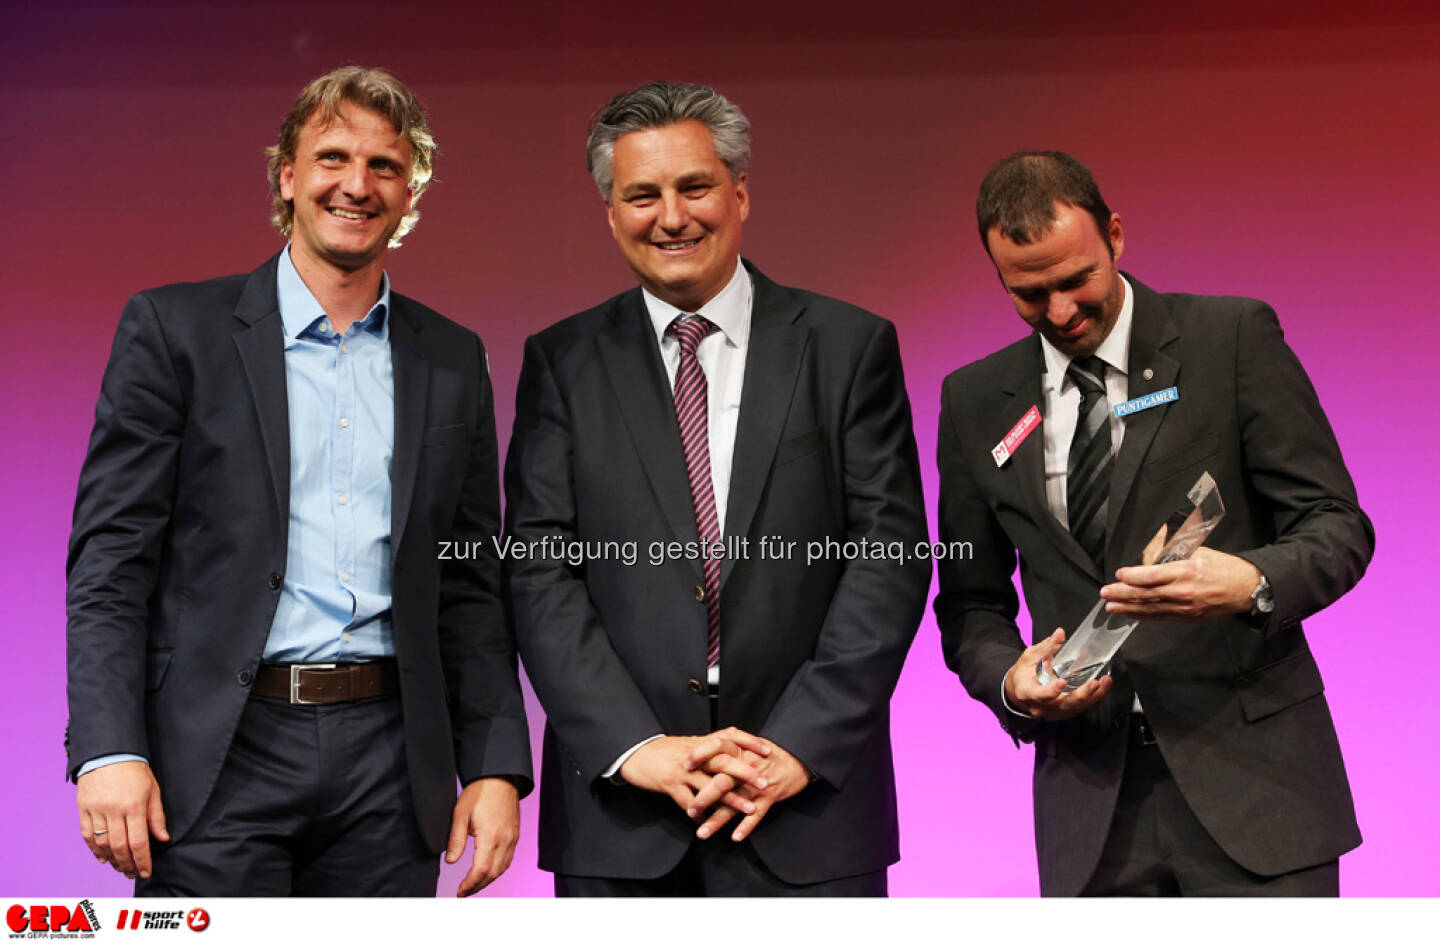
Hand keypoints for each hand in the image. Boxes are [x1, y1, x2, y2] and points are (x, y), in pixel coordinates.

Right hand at [76, 760, 167, 878]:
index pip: (139, 841)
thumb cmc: (134, 770)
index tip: (146, 872)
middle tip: (132, 874)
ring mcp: (96, 810)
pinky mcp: (83, 808)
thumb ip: (157, 816)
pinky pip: (86, 835)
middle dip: (127, 864)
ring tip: (120, 867)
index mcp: (134, 806)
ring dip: (111, 860)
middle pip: (119, 847)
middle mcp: (114, 810)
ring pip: (102, 844)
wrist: (109, 752)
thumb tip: (163, 838)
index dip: (143, 860)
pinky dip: (94, 849)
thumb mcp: (153, 790)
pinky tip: (103, 857)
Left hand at [446, 777, 519, 896]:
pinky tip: (488, 872)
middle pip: (493, 874)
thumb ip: (456, 839)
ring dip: (488, 881)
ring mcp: (512, 838)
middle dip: (478, 887)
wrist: (500, 777)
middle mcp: (505, 840)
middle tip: (463, 893)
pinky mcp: (515, 836)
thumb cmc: (480, 792)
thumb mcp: (460, 813)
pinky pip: (508, 860)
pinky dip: (497, 870)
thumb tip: (451, 861)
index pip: (481, 870)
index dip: (469, 884)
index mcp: (491, 836)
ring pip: (502, 869)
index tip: (459, 891)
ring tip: (473, 886)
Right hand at [620, 735, 766, 817]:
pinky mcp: (670, 784)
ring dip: (732, 799)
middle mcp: (694, 755)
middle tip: (764, 782)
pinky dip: (701, 814)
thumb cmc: (663, 750)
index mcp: (700, 743)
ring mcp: (683, 770)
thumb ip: (707, 749)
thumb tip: (727, 749)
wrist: (636, 753)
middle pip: (724, 762)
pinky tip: (709, 823)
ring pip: (711, 785)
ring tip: (748, 808)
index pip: (729, 736)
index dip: (749, 742)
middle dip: (746, 773)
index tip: (768, 750)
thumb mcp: (687, 744)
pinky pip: (689, 802)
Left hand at [688, 733, 809, 842]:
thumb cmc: (768, 753)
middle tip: (689, 810)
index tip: (684, 767)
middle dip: (703, 798)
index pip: (716, 749)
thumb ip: (726, 745)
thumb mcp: (747, 743)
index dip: (700, 756)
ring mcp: (758, 784)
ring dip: (718, 820)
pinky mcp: (769, 797)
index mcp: (740, 749)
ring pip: (735, 804)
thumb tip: (698, 746)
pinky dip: (746, 826)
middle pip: (722, 781)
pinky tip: (735, 837)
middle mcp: (747, 767)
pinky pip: (756, 815)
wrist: (798, 759)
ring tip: (702, 832)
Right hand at [1002, 628, 1112, 720]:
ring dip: (1093, 696)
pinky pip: (1081, 708)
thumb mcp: (1029, 658)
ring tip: (1105, 682)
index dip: (1051, 691)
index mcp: (1028, 692)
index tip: (1062, 681)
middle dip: (1081, 695)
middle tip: (1094, 683)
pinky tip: (1103, 687)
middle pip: (1064, 705)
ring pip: (1076, 708)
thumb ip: (1045, 648)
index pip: (1039, 695)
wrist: (1020, 693)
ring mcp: (1054, 712)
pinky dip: (1094, 698)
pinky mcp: (1065, 712)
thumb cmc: (1023, 676)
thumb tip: (1060, 634)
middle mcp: (1042, 706)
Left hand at [1101, 548, 1261, 619]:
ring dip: (1128, 607)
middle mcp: (1184, 591)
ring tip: (1110, 606)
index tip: (1119, 574)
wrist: (1247, 588)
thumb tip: (1150, 548)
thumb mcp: (1199, 550)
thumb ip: (1173, 551)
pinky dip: (1143, 615)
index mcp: (1186, 571)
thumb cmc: (1224, 567)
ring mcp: (1185, 607)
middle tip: (1105, 593)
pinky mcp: (1188, 617)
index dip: (1132, 576)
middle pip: (1147, 594)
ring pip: (1151, 608)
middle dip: (1122, 594)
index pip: (1152, 576)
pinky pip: (1161, 617)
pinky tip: (1130, 613)